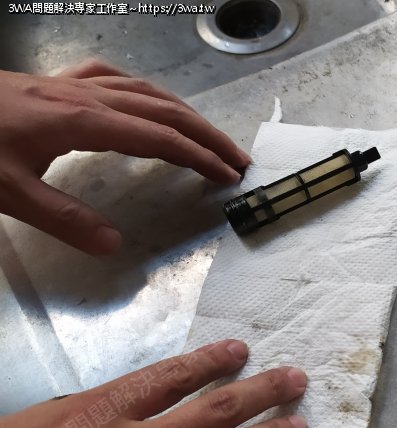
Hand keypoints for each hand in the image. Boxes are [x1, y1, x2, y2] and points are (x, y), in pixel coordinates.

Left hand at [0, 58, 251, 254]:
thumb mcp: (7, 192)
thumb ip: (64, 219)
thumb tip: (114, 245)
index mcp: (83, 121)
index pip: (158, 138)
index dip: (198, 156)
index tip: (228, 176)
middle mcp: (86, 96)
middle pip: (164, 109)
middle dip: (206, 134)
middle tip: (237, 159)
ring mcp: (70, 83)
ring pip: (143, 90)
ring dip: (182, 112)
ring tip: (205, 135)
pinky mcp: (53, 81)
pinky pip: (110, 77)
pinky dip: (140, 90)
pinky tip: (141, 99)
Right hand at [0, 339, 306, 427]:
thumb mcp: (41, 423)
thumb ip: (96, 408)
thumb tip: (137, 397)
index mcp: (103, 413)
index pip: (173, 377)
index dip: (212, 360)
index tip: (241, 350)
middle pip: (215, 411)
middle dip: (261, 392)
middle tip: (295, 380)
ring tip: (298, 425)